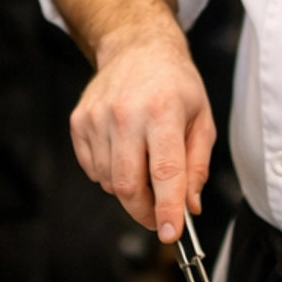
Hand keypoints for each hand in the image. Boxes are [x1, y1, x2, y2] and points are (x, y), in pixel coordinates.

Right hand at [67, 7, 215, 242]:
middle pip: (129, 185)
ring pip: (109, 182)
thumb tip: (190, 206)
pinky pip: (93, 169)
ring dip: (129, 189)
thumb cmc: (174, 83)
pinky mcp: (79, 122)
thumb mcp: (202, 118)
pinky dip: (110, 174)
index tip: (170, 234)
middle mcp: (126, 114)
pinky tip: (125, 152)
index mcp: (162, 111)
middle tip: (159, 216)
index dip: (167, 208)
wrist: (136, 46)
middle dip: (145, 212)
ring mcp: (97, 118)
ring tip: (144, 165)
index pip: (164, 172)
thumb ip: (197, 166)